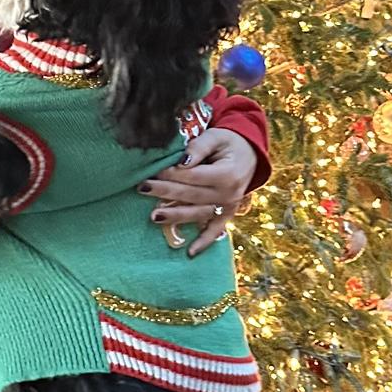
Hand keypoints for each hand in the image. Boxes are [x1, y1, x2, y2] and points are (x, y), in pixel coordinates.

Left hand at [140, 128, 259, 256]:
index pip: (193, 176)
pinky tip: (190, 254)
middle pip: (191, 195)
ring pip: (198, 214)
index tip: (152, 170)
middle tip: (142, 188)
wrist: (250, 154)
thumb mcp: (215, 137)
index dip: (171, 173)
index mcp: (227, 174)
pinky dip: (204, 243)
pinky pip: (215, 231)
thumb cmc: (228, 143)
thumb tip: (180, 162)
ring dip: (176, 216)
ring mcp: (228, 207)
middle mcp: (229, 194)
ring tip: (154, 217)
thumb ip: (198, 148)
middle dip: (165, 192)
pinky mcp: (227, 215)